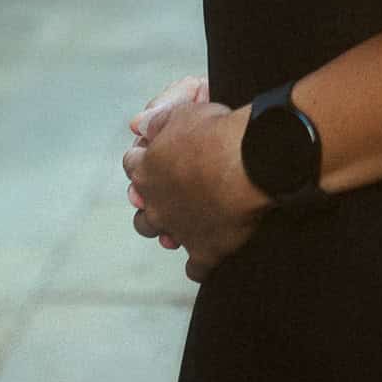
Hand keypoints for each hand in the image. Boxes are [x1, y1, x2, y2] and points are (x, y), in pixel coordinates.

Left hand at [123, 97, 263, 281]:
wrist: (248, 163)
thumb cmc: (217, 134)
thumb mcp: (183, 113)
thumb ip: (157, 120)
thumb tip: (138, 124)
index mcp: (147, 170)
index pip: (132, 165)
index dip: (144, 158)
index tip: (157, 154)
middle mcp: (156, 204)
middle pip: (142, 209)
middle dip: (151, 201)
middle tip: (171, 192)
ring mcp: (179, 230)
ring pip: (163, 236)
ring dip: (170, 230)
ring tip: (185, 221)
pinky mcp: (204, 251)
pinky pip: (196, 268)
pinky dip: (201, 261)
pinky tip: (209, 250)